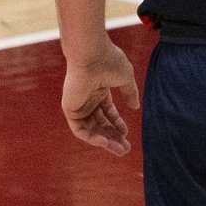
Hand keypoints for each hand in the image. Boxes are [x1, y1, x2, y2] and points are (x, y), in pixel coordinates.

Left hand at [61, 34, 139, 154]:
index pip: (107, 112)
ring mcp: (78, 104)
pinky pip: (79, 129)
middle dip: (113, 137)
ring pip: (90, 129)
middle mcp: (87, 98)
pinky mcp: (70, 109)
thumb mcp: (125, 79)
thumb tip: (135, 107)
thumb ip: (130, 93)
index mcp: (98, 90)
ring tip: (119, 150)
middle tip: (124, 150)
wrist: (92, 55)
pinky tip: (105, 143)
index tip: (127, 133)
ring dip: (104, 141)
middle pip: (100, 123)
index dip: (117, 124)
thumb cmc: (109, 62)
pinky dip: (91, 138)